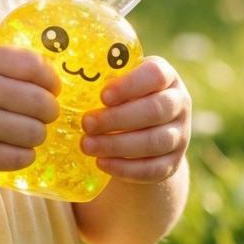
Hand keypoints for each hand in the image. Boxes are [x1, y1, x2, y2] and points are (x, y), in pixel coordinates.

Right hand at [0, 46, 60, 177]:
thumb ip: (5, 64)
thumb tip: (52, 79)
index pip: (34, 67)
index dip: (50, 81)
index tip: (50, 90)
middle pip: (40, 102)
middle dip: (48, 111)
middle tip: (41, 116)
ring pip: (34, 133)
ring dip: (36, 135)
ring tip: (24, 133)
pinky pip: (20, 158)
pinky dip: (24, 155)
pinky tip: (13, 149)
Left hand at [79, 56, 190, 183]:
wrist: (141, 133)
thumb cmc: (121, 100)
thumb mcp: (116, 84)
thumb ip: (102, 78)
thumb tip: (62, 75)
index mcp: (165, 77)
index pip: (156, 75)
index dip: (130, 85)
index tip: (103, 96)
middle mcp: (179, 103)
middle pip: (156, 110)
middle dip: (117, 119)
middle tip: (86, 124)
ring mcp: (180, 134)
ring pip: (155, 141)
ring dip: (118, 145)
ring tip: (87, 146)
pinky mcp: (174, 163)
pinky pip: (154, 169)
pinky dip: (126, 168)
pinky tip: (101, 164)